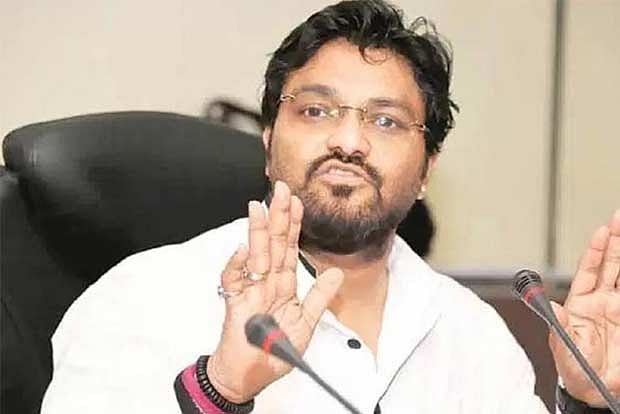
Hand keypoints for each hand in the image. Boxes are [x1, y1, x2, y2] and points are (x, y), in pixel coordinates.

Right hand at [207, 181, 343, 402]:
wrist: (250, 376)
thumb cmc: (273, 352)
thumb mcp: (306, 324)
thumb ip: (319, 298)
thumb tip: (337, 273)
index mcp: (284, 285)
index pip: (290, 248)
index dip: (294, 225)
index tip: (298, 201)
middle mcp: (267, 282)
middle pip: (274, 244)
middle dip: (278, 216)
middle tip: (281, 190)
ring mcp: (250, 290)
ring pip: (255, 255)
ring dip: (257, 231)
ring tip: (259, 207)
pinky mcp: (234, 304)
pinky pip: (234, 280)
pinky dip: (236, 265)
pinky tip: (242, 249)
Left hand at [549, 209, 619, 406]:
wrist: (592, 389)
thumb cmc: (573, 366)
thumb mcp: (563, 345)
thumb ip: (559, 325)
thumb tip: (552, 307)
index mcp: (581, 302)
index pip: (589, 269)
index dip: (596, 249)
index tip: (603, 230)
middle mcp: (602, 301)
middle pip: (612, 265)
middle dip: (618, 242)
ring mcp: (619, 310)